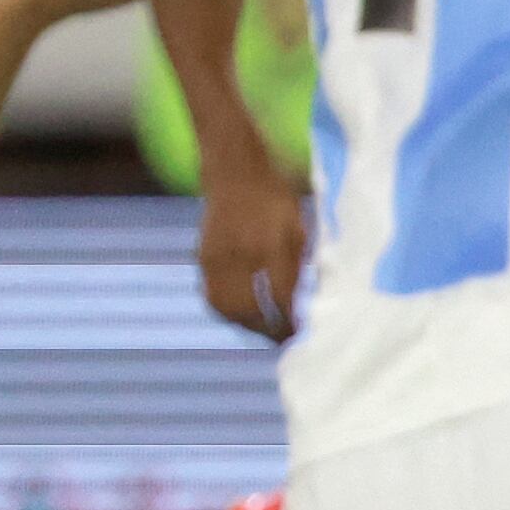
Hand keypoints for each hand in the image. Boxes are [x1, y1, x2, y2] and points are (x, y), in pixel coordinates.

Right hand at [193, 158, 305, 342]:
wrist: (233, 170)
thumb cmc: (275, 197)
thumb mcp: (299, 224)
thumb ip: (301, 261)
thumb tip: (307, 298)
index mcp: (268, 245)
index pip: (279, 297)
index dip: (290, 320)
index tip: (302, 331)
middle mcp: (240, 255)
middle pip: (249, 310)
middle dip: (267, 330)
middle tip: (285, 338)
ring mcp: (216, 258)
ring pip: (225, 308)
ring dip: (245, 325)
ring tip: (265, 331)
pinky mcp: (203, 258)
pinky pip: (212, 295)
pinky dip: (228, 312)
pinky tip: (244, 314)